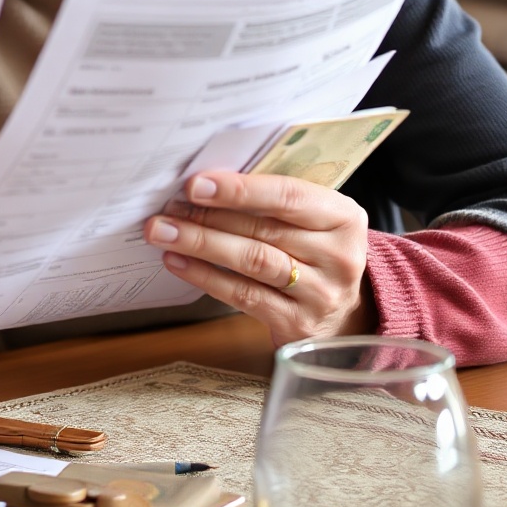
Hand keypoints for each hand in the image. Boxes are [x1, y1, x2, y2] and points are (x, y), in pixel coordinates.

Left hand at [143, 170, 374, 344]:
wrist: (342, 314)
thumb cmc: (313, 252)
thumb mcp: (311, 221)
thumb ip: (272, 200)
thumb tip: (205, 183)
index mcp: (343, 217)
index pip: (289, 196)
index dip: (239, 190)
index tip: (195, 184)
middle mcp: (339, 256)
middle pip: (263, 230)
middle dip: (207, 217)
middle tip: (167, 208)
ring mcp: (321, 293)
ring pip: (252, 261)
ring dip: (200, 244)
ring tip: (163, 232)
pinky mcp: (298, 322)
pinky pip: (244, 295)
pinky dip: (206, 276)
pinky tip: (178, 262)